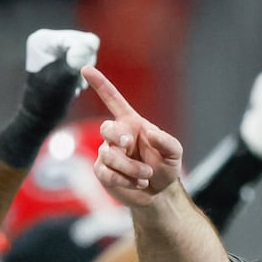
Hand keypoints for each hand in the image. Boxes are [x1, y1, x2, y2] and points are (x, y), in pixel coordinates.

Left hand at [20, 29, 98, 122]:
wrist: (39, 118)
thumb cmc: (47, 102)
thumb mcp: (62, 81)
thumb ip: (76, 60)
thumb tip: (92, 42)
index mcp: (42, 39)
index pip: (79, 39)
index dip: (84, 59)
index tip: (76, 77)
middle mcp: (48, 39)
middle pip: (84, 43)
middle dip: (84, 64)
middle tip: (74, 83)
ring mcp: (55, 48)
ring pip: (86, 52)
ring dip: (85, 71)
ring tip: (73, 85)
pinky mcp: (62, 57)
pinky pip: (84, 59)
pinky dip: (83, 73)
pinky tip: (73, 84)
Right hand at [83, 66, 183, 205]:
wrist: (160, 192)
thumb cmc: (166, 167)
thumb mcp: (174, 153)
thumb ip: (166, 141)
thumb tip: (149, 133)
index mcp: (132, 123)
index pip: (113, 100)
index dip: (100, 84)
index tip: (86, 68)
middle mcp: (117, 136)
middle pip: (107, 128)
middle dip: (119, 138)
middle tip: (131, 147)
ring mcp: (107, 153)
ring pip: (109, 155)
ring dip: (131, 168)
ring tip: (146, 176)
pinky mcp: (103, 172)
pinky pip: (106, 173)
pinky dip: (125, 180)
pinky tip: (138, 183)